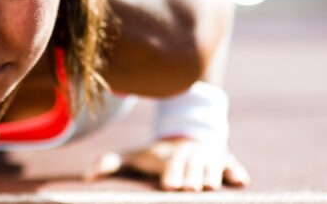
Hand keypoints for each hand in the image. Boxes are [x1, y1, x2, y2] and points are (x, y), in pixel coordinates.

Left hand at [83, 136, 249, 190]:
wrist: (185, 136)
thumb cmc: (156, 155)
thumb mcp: (134, 156)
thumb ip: (110, 163)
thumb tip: (85, 177)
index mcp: (168, 158)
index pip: (170, 167)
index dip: (170, 175)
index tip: (169, 186)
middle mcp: (189, 156)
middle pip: (191, 167)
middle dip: (191, 176)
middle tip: (191, 188)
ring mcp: (208, 157)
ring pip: (212, 166)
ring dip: (213, 175)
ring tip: (211, 186)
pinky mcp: (224, 160)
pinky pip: (232, 164)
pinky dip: (236, 171)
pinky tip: (241, 181)